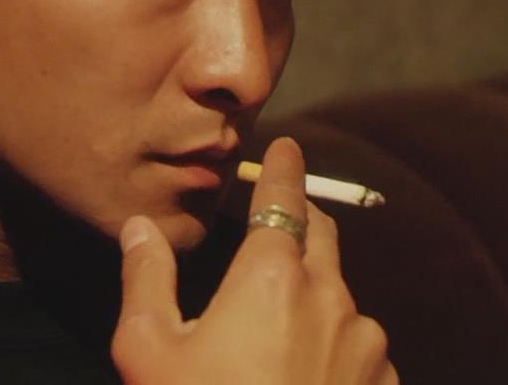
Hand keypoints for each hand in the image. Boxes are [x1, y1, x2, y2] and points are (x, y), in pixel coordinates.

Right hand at [112, 137, 398, 384]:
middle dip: (302, 221)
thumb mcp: (150, 348)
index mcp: (274, 276)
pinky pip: (360, 349)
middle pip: (322, 238)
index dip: (284, 168)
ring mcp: (367, 345)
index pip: (284, 199)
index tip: (287, 145)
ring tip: (275, 336)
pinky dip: (336, 348)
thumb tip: (140, 226)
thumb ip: (146, 276)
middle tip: (278, 221)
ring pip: (341, 298)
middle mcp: (331, 298)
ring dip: (315, 296)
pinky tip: (303, 380)